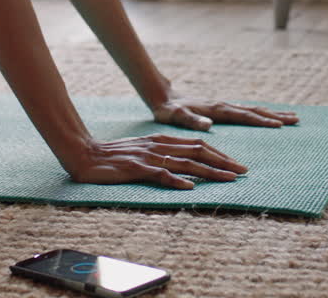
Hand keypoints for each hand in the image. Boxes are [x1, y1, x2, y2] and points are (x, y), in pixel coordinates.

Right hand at [67, 134, 247, 189]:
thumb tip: (186, 172)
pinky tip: (190, 188)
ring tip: (228, 179)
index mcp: (163, 140)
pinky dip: (177, 181)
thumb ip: (164, 157)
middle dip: (223, 162)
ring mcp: (149, 156)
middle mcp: (160, 145)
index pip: (198, 145)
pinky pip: (161, 174)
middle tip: (242, 172)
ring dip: (209, 172)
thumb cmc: (114, 158)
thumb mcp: (144, 153)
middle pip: (198, 151)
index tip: (236, 166)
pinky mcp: (137, 167)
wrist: (85, 154)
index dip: (219, 155)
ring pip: (186, 163)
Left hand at [152, 97, 299, 130]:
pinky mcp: (221, 109)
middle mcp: (224, 105)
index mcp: (218, 109)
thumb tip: (209, 124)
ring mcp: (224, 106)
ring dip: (272, 114)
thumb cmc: (168, 111)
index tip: (280, 125)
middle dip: (276, 115)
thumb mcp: (177, 117)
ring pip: (253, 109)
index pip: (245, 115)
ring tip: (290, 117)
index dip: (263, 120)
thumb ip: (191, 120)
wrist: (163, 98)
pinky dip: (260, 114)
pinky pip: (246, 112)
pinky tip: (265, 118)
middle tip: (296, 119)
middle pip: (255, 110)